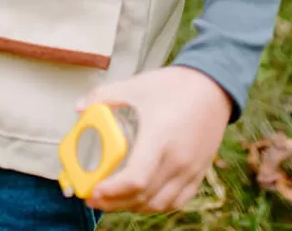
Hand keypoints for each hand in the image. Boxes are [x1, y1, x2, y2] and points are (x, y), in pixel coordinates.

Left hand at [79, 66, 231, 214]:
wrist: (212, 87)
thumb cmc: (172, 85)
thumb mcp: (135, 85)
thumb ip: (104, 96)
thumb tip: (78, 107)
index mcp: (159, 138)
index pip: (135, 179)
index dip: (112, 191)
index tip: (92, 190)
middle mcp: (177, 160)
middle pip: (144, 197)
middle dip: (114, 203)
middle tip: (92, 197)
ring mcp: (191, 170)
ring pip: (160, 204)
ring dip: (134, 207)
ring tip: (112, 200)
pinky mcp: (199, 173)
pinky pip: (177, 200)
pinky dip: (156, 205)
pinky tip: (140, 198)